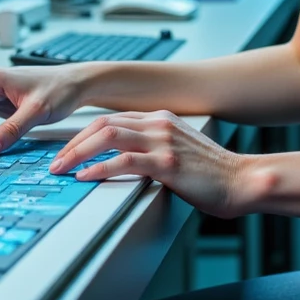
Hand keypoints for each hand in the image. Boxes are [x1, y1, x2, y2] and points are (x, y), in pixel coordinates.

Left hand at [48, 110, 245, 217]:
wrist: (243, 180)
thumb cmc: (214, 173)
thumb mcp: (180, 151)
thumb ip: (155, 149)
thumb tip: (128, 161)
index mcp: (161, 119)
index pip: (111, 119)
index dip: (84, 134)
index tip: (67, 150)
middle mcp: (159, 124)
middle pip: (103, 123)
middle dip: (73, 142)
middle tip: (56, 162)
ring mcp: (163, 142)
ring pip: (107, 136)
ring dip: (78, 153)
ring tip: (62, 169)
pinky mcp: (167, 162)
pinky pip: (123, 161)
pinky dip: (99, 168)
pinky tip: (86, 177)